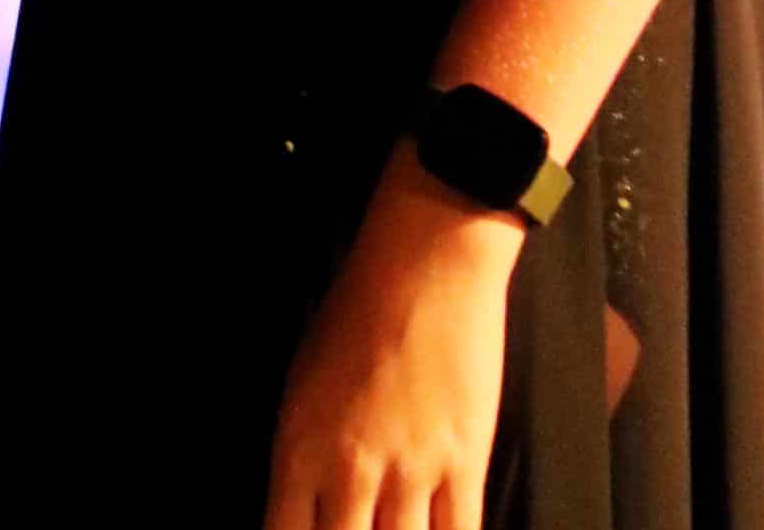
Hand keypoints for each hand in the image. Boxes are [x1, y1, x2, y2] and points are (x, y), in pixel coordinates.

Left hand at [262, 147, 520, 529]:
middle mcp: (349, 473)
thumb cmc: (356, 310)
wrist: (427, 260)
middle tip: (361, 529)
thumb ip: (302, 459)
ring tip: (393, 528)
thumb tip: (312, 513)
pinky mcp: (464, 464)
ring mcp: (410, 473)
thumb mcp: (302, 385)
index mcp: (298, 450)